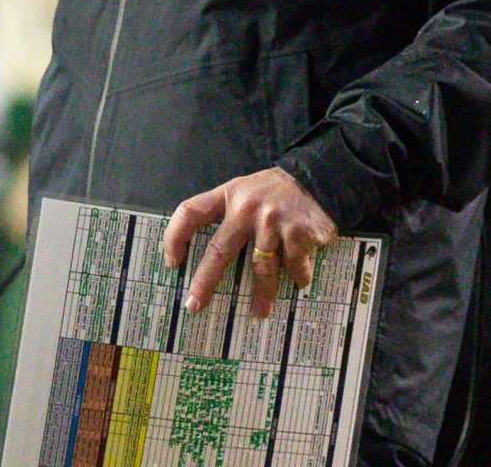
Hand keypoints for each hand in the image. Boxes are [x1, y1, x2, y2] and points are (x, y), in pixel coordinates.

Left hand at [162, 166, 336, 319]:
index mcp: (228, 195)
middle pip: (218, 250)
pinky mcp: (297, 233)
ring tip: (259, 312)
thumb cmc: (276, 191)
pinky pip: (293, 266)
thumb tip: (210, 257)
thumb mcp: (246, 190)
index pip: (190, 212)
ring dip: (261, 294)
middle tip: (194, 304)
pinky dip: (297, 277)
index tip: (171, 262)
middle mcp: (245, 207)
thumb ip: (228, 213)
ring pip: (260, 268)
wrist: (319, 178)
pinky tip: (299, 282)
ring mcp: (271, 221)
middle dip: (204, 281)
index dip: (175, 237)